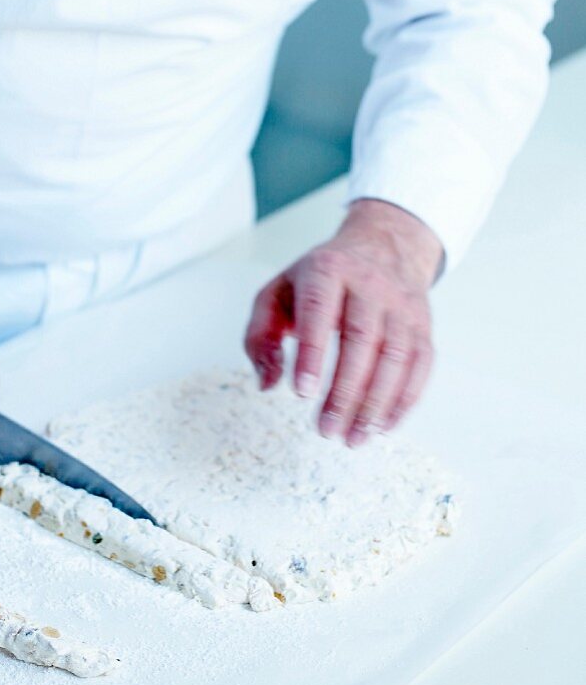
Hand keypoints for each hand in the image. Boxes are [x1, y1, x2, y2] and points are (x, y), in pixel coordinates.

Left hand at [244, 199, 442, 446]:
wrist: (383, 245)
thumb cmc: (320, 279)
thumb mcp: (278, 291)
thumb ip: (261, 335)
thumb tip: (268, 384)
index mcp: (326, 270)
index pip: (319, 310)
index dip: (312, 353)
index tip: (302, 393)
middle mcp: (369, 284)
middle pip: (362, 340)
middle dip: (344, 391)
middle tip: (326, 430)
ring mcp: (401, 305)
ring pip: (395, 357)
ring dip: (375, 404)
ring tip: (352, 438)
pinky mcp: (422, 325)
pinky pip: (419, 366)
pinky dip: (403, 401)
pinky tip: (382, 427)